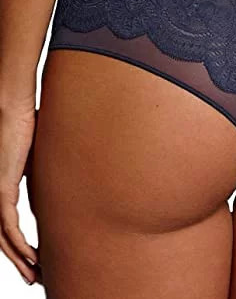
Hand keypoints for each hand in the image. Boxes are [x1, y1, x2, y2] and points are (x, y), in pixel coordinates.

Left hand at [0, 100, 40, 284]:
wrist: (13, 113)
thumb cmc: (29, 126)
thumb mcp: (44, 154)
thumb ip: (51, 167)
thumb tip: (75, 167)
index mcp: (6, 189)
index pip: (11, 226)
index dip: (23, 245)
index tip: (39, 256)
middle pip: (5, 239)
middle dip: (21, 261)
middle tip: (37, 276)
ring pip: (4, 239)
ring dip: (20, 260)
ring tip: (35, 275)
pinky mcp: (0, 192)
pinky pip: (8, 227)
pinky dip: (18, 246)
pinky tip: (31, 257)